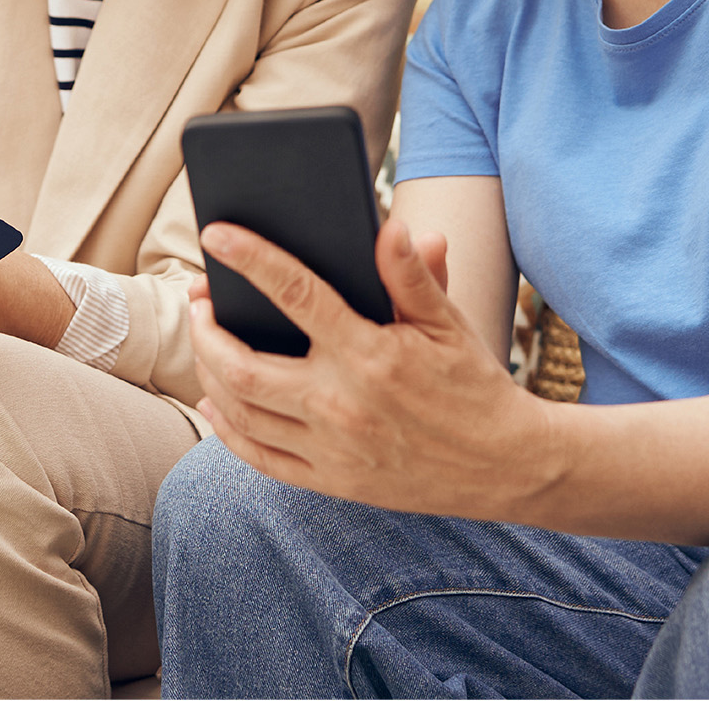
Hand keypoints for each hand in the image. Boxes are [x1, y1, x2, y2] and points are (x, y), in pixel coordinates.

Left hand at [187, 219, 558, 519]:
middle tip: (198, 299)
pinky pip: (259, 456)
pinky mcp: (333, 482)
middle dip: (205, 328)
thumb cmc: (474, 384)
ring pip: (240, 411)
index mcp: (372, 355)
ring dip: (207, 372)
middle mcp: (344, 405)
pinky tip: (214, 401)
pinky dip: (226, 427)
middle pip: (241, 366)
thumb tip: (388, 226)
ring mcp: (333, 449)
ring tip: (203, 340)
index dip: (251, 259)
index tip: (216, 234)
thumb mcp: (449, 323)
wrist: (510, 466)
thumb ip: (412, 276)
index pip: (297, 295)